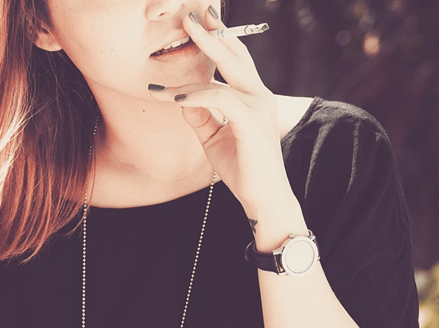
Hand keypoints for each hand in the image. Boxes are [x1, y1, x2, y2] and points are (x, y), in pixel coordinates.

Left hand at [148, 7, 292, 216]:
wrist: (262, 198)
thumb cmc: (242, 168)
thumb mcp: (213, 138)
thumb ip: (200, 116)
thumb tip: (181, 97)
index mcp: (252, 97)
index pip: (236, 61)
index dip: (219, 40)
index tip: (200, 22)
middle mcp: (258, 96)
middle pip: (235, 55)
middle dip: (213, 32)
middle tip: (191, 14)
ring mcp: (258, 107)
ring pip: (226, 73)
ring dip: (197, 61)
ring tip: (180, 43)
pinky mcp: (251, 122)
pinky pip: (219, 99)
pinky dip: (196, 95)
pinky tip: (175, 98)